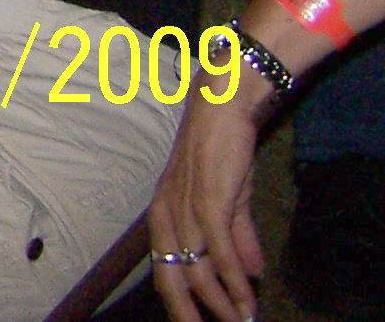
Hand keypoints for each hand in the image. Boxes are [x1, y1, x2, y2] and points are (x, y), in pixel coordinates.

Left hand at [146, 90, 267, 321]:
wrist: (222, 111)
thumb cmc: (219, 153)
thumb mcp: (228, 201)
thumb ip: (238, 238)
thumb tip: (251, 274)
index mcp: (162, 214)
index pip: (163, 268)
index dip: (178, 300)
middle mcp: (166, 215)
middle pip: (170, 277)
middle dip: (188, 312)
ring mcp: (185, 209)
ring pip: (197, 271)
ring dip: (222, 303)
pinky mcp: (209, 202)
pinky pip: (218, 252)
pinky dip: (234, 280)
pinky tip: (246, 299)